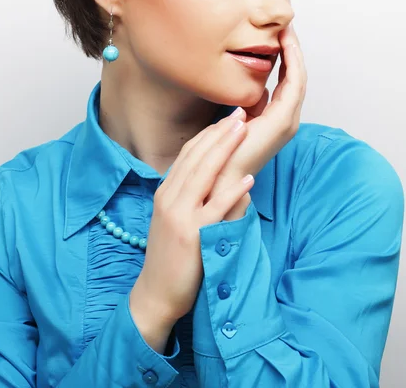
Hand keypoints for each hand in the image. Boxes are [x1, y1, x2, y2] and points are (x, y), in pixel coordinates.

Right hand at [130, 110, 252, 326]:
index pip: (188, 154)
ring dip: (226, 150)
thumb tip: (213, 172)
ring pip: (204, 174)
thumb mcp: (172, 216)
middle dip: (220, 133)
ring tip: (244, 131)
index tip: (227, 119)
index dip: (209, 134)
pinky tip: (249, 178)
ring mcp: (180, 216)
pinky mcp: (193, 235)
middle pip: (197, 158)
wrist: (156, 292)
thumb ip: (187, 193)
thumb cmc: (170, 254)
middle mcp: (170, 198)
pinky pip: (216, 208)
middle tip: (240, 114)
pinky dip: (233, 191)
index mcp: (165, 192)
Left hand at [209, 22, 307, 219]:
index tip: (277, 35)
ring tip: (287, 30)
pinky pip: (295, 83)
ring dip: (295, 52)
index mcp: (276, 119)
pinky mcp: (284, 120)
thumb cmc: (222, 150)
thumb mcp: (237, 118)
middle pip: (296, 76)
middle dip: (293, 50)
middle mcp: (287, 119)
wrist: (219, 174)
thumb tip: (252, 90)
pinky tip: (286, 44)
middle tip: (286, 25)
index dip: (286, 57)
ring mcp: (288, 120)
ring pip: (299, 77)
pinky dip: (293, 62)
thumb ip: (248, 105)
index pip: (287, 81)